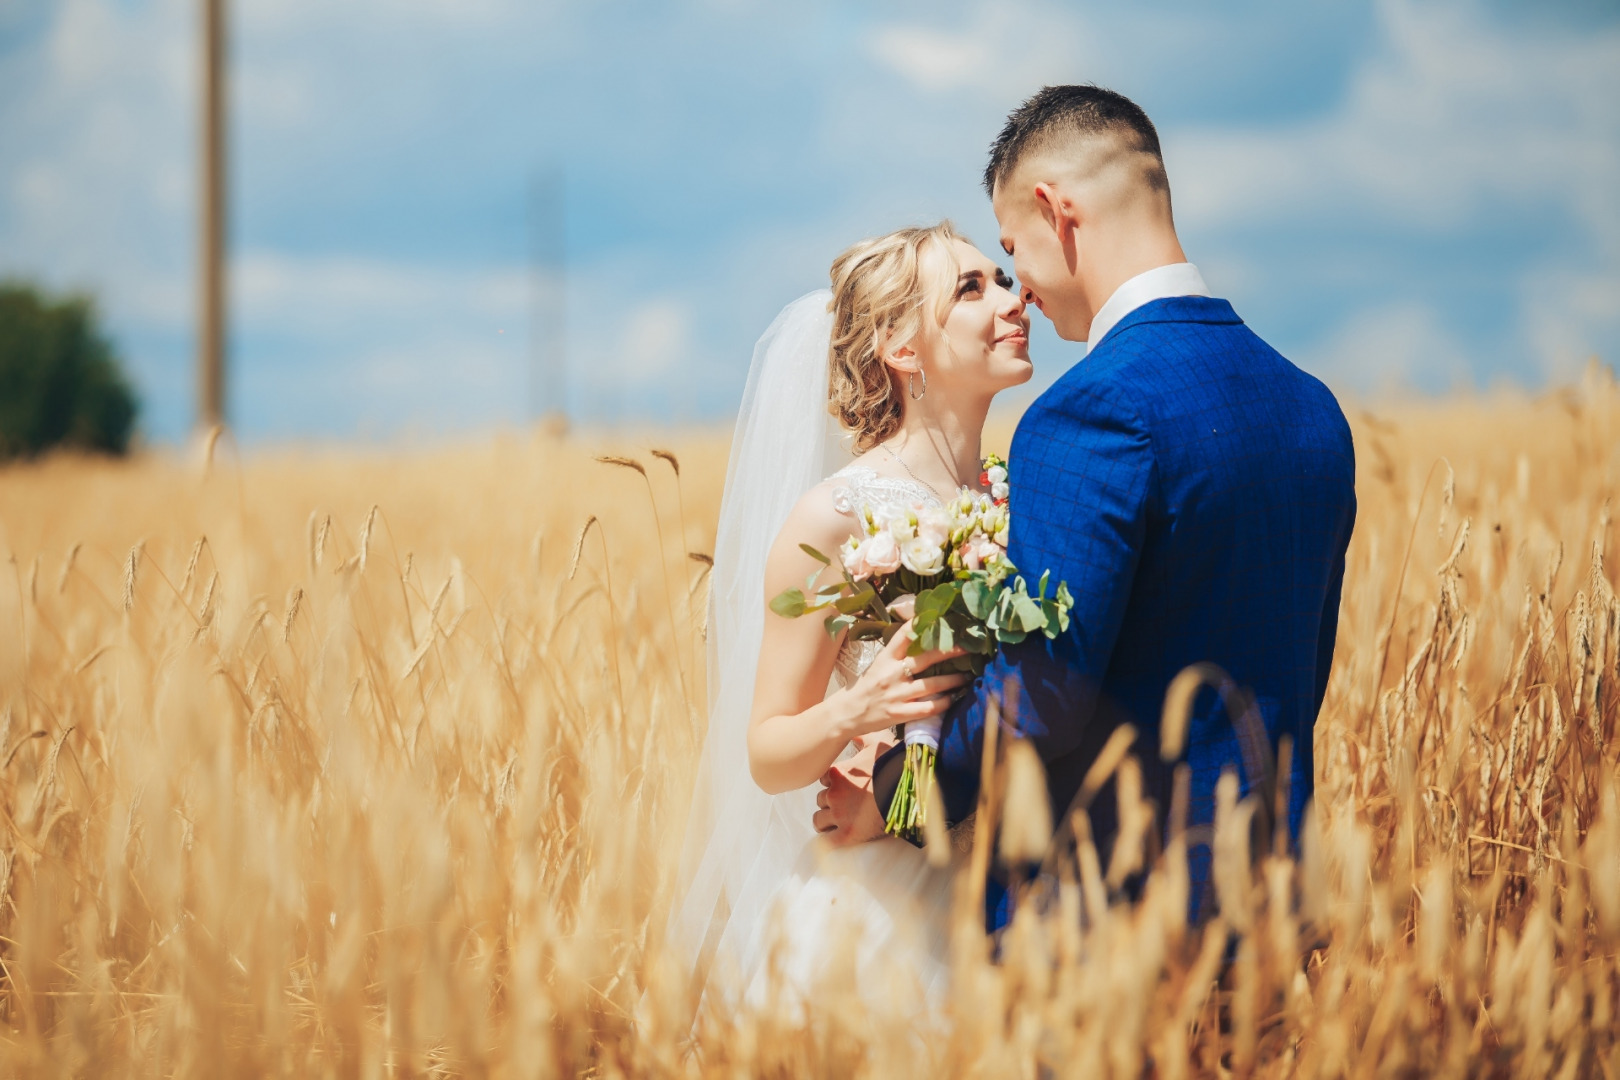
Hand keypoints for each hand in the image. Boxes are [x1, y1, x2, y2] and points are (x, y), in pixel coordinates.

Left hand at [813, 735, 891, 845]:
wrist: (911, 790)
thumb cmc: (896, 765)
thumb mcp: (879, 743)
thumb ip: (863, 738)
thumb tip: (855, 733)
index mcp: (838, 772)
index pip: (823, 780)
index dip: (833, 784)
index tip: (845, 786)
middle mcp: (834, 793)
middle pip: (821, 799)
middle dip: (831, 801)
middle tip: (848, 804)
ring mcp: (839, 814)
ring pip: (819, 819)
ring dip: (828, 819)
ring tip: (843, 820)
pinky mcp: (847, 834)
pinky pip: (826, 839)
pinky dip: (830, 838)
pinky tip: (839, 834)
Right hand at [843, 620, 967, 739]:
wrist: (846, 714)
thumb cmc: (865, 687)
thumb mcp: (877, 664)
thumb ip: (897, 653)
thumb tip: (921, 636)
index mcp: (885, 658)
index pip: (904, 634)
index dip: (922, 623)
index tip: (940, 616)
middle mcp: (892, 673)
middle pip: (926, 658)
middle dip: (949, 651)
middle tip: (967, 647)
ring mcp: (897, 694)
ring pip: (933, 684)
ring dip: (954, 680)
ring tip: (967, 676)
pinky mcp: (900, 714)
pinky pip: (928, 707)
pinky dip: (944, 702)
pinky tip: (953, 698)